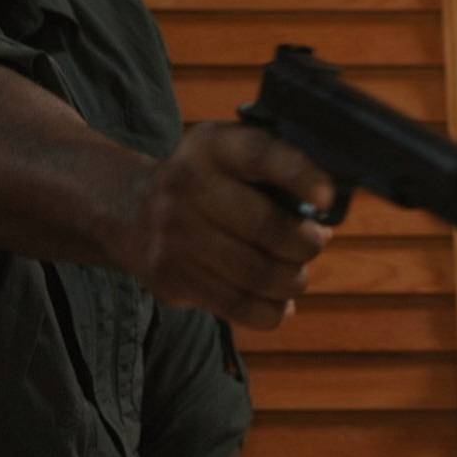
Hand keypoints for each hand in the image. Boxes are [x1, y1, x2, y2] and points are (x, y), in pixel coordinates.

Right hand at [116, 122, 335, 329]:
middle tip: (314, 243)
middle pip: (266, 226)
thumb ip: (276, 169)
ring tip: (295, 275)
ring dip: (292, 281)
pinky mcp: (172, 277)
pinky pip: (239, 307)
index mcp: (211, 146)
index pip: (260, 155)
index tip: (326, 198)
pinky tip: (277, 300)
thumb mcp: (229, 153)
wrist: (130, 211)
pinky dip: (271, 310)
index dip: (299, 175)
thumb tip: (325, 215)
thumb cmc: (205, 182)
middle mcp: (186, 186)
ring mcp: (175, 235)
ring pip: (257, 274)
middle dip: (306, 243)